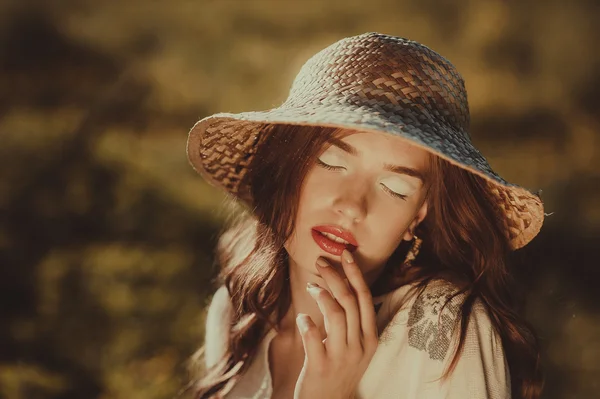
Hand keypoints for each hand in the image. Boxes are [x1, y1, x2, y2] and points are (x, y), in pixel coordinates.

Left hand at [293, 249, 378, 398]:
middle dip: (335, 276)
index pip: (365, 298)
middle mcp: (359, 345)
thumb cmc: (339, 369)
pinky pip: (313, 337)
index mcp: (370, 337)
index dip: (355, 274)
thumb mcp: (354, 346)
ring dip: (322, 295)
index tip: (345, 254)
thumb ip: (350, 320)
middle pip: (350, 301)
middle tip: (320, 262)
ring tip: (311, 287)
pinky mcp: (321, 367)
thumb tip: (338, 285)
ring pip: (336, 315)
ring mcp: (342, 357)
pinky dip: (305, 323)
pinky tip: (301, 318)